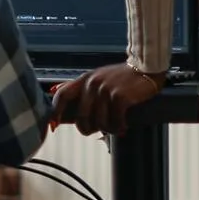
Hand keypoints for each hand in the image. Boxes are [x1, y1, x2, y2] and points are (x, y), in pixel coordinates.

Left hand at [49, 63, 163, 136]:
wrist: (145, 68)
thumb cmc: (120, 77)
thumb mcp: (96, 77)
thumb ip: (77, 86)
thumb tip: (53, 91)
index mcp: (84, 80)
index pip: (62, 95)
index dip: (55, 112)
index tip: (53, 125)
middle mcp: (92, 84)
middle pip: (81, 117)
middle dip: (87, 129)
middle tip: (96, 130)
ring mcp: (105, 90)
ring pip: (99, 122)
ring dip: (107, 129)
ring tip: (114, 126)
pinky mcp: (119, 97)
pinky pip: (115, 121)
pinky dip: (119, 127)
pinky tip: (123, 125)